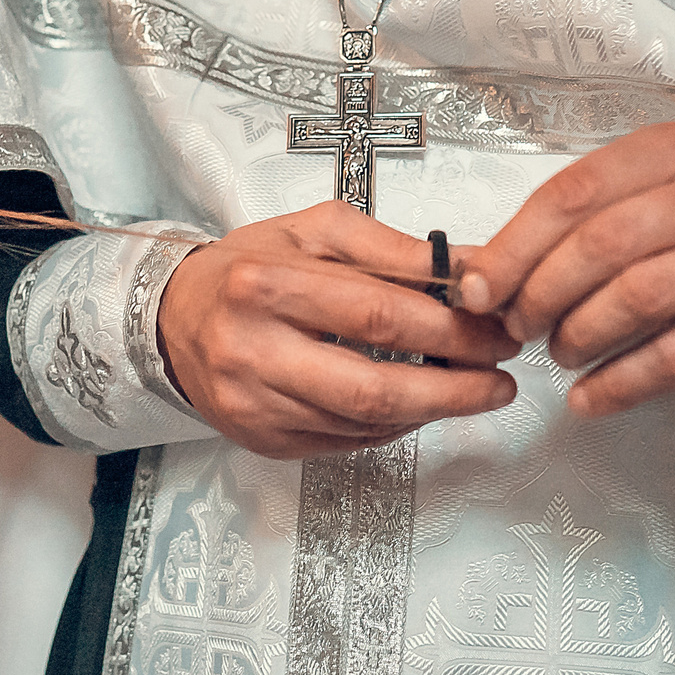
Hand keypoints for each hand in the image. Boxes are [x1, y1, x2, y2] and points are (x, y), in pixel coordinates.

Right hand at [158, 201, 521, 459]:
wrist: (174, 316)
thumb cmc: (250, 267)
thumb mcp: (318, 231)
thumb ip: (397, 250)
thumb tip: (472, 268)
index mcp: (267, 284)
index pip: (379, 315)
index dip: (450, 330)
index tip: (496, 330)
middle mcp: (252, 350)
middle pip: (375, 386)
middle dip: (454, 387)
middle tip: (499, 377)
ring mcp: (254, 405)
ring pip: (365, 423)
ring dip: (431, 410)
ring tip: (470, 388)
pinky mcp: (261, 440)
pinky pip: (346, 442)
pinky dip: (393, 426)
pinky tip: (417, 404)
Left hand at [457, 121, 674, 416]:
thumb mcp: (644, 222)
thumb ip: (571, 235)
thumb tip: (476, 275)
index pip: (578, 188)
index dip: (516, 243)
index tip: (477, 288)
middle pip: (605, 240)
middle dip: (542, 291)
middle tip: (516, 327)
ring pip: (637, 295)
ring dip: (579, 334)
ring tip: (559, 354)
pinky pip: (674, 355)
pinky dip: (618, 382)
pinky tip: (589, 398)